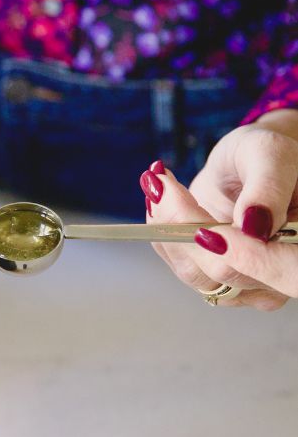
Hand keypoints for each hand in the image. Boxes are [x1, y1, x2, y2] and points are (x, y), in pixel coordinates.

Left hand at [141, 116, 297, 308]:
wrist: (246, 164)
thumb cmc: (266, 156)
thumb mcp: (271, 156)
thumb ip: (267, 188)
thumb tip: (253, 226)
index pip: (277, 269)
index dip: (240, 252)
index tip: (202, 225)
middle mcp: (274, 274)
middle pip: (224, 272)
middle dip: (184, 227)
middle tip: (162, 185)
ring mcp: (241, 280)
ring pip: (195, 273)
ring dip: (166, 228)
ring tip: (159, 185)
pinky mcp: (211, 276)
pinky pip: (180, 264)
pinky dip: (162, 233)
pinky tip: (162, 201)